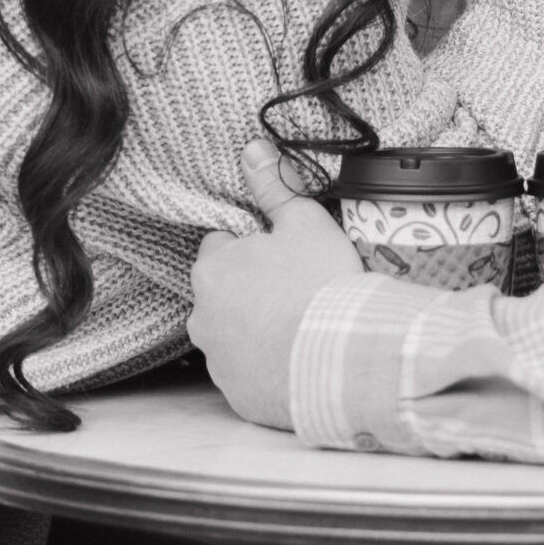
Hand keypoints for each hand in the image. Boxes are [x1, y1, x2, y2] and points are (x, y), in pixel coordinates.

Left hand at [191, 141, 362, 428]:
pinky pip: (248, 373)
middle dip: (252, 289)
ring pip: (233, 333)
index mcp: (213, 269)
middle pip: (225, 292)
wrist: (341, 359)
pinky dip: (266, 366)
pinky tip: (298, 359)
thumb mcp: (305, 222)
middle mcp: (202, 317)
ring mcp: (218, 361)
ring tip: (302, 327)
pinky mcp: (237, 396)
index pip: (222, 246)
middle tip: (298, 290)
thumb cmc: (320, 283)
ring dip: (257, 328)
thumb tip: (252, 148)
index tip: (284, 256)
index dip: (255, 247)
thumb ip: (274, 186)